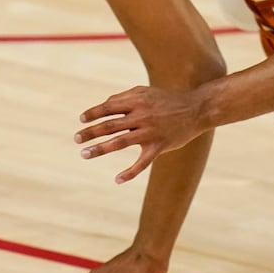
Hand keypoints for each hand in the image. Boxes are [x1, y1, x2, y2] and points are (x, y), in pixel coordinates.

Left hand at [76, 85, 210, 183]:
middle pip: (109, 125)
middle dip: (90, 132)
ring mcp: (150, 132)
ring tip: (85, 154)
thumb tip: (104, 106)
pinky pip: (142, 163)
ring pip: (119, 142)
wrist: (197, 109)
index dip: (93, 113)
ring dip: (100, 149)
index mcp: (137, 101)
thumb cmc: (168, 100)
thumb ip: (124, 98)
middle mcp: (141, 116)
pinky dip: (129, 172)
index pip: (108, 107)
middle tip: (76, 139)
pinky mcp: (159, 146)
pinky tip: (117, 179)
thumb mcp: (146, 92)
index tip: (81, 120)